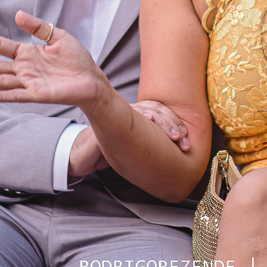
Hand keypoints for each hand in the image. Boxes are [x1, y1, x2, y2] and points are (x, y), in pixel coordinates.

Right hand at [0, 12, 108, 109]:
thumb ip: (38, 27)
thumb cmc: (77, 58)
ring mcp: (28, 82)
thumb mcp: (58, 36)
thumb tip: (17, 14)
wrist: (92, 79)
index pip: (1, 45)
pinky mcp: (36, 94)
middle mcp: (24, 68)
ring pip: (0, 80)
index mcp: (28, 53)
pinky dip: (0, 96)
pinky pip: (15, 95)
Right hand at [66, 101, 190, 179]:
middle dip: (172, 123)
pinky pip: (127, 113)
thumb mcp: (133, 152)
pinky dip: (140, 113)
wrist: (80, 157)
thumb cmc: (107, 155)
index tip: (186, 138)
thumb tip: (176, 158)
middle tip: (182, 141)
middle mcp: (128, 111)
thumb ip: (149, 150)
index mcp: (136, 117)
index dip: (175, 122)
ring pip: (146, 109)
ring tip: (173, 137)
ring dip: (163, 121)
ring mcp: (117, 112)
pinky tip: (148, 119)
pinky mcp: (107, 120)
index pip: (160, 111)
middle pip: (156, 108)